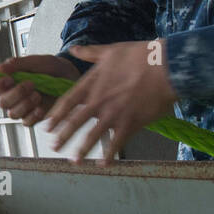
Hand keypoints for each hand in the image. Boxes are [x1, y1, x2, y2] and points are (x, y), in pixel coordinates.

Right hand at [0, 53, 81, 126]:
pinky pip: (27, 122)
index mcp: (8, 83)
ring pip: (13, 114)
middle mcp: (12, 97)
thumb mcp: (35, 61)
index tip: (9, 79)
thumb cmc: (51, 68)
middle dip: (16, 93)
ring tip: (38, 94)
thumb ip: (17, 64)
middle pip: (2, 103)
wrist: (69, 76)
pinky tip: (41, 106)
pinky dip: (34, 115)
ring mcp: (22, 109)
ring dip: (25, 104)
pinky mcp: (33, 117)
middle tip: (30, 83)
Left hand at [44, 40, 178, 163]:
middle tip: (53, 148)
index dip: (56, 115)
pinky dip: (110, 155)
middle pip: (75, 122)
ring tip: (74, 161)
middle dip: (63, 137)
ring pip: (93, 136)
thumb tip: (74, 49)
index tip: (47, 126)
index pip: (67, 102)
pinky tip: (104, 164)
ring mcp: (113, 114)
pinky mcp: (130, 123)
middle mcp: (99, 101)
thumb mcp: (110, 51)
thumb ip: (90, 53)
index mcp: (92, 83)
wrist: (165, 66)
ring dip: (82, 150)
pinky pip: (117, 143)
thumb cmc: (139, 56)